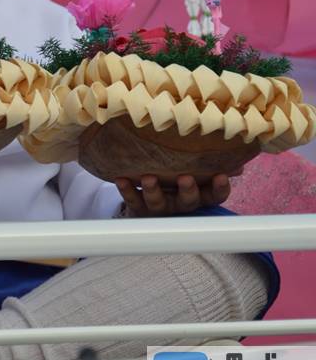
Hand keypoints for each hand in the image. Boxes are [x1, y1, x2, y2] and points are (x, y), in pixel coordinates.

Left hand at [115, 173, 230, 216]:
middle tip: (185, 178)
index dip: (219, 189)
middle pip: (188, 202)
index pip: (214, 196)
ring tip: (149, 178)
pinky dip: (126, 190)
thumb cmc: (178, 182)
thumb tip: (237, 152)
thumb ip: (212, 163)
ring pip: (158, 203)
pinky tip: (121, 179)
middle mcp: (180, 204)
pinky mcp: (138, 207)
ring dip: (153, 191)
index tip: (221, 176)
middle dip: (187, 191)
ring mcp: (159, 207)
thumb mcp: (198, 175)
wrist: (150, 206)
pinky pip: (132, 200)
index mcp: (198, 196)